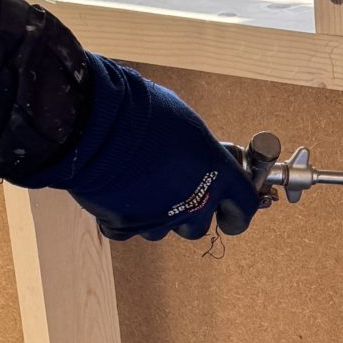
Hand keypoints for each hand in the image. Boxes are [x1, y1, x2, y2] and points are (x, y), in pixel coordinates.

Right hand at [37, 57, 263, 241]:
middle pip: (200, 226)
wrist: (97, 125)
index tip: (232, 212)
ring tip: (143, 189)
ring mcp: (160, 220)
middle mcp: (194, 203)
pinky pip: (130, 229)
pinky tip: (117, 193)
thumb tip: (197, 154)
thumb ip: (198, 149)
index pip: (244, 206)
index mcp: (217, 175)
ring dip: (159, 216)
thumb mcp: (186, 123)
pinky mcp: (126, 226)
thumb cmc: (145, 112)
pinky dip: (125, 217)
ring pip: (166, 230)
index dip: (239, 212)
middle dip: (192, 214)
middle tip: (178, 195)